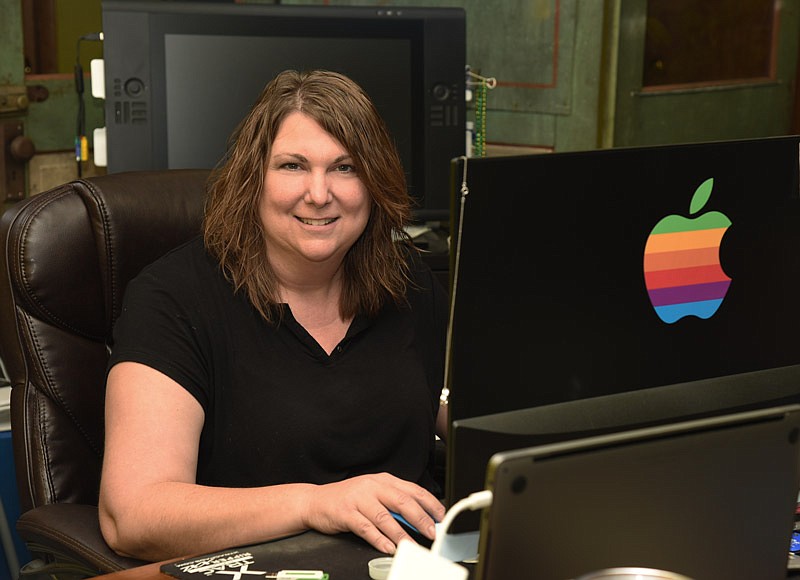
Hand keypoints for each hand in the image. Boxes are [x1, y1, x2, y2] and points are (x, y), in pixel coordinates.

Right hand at [302, 472, 445, 553]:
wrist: (316, 501)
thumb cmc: (349, 499)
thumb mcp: (374, 495)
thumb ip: (394, 504)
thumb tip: (419, 519)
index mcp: (383, 481)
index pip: (412, 490)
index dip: (429, 503)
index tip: (441, 516)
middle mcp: (372, 487)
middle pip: (401, 501)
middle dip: (420, 518)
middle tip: (431, 531)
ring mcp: (359, 499)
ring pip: (385, 517)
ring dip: (401, 533)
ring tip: (412, 545)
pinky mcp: (347, 513)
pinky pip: (366, 528)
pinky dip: (379, 539)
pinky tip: (388, 547)